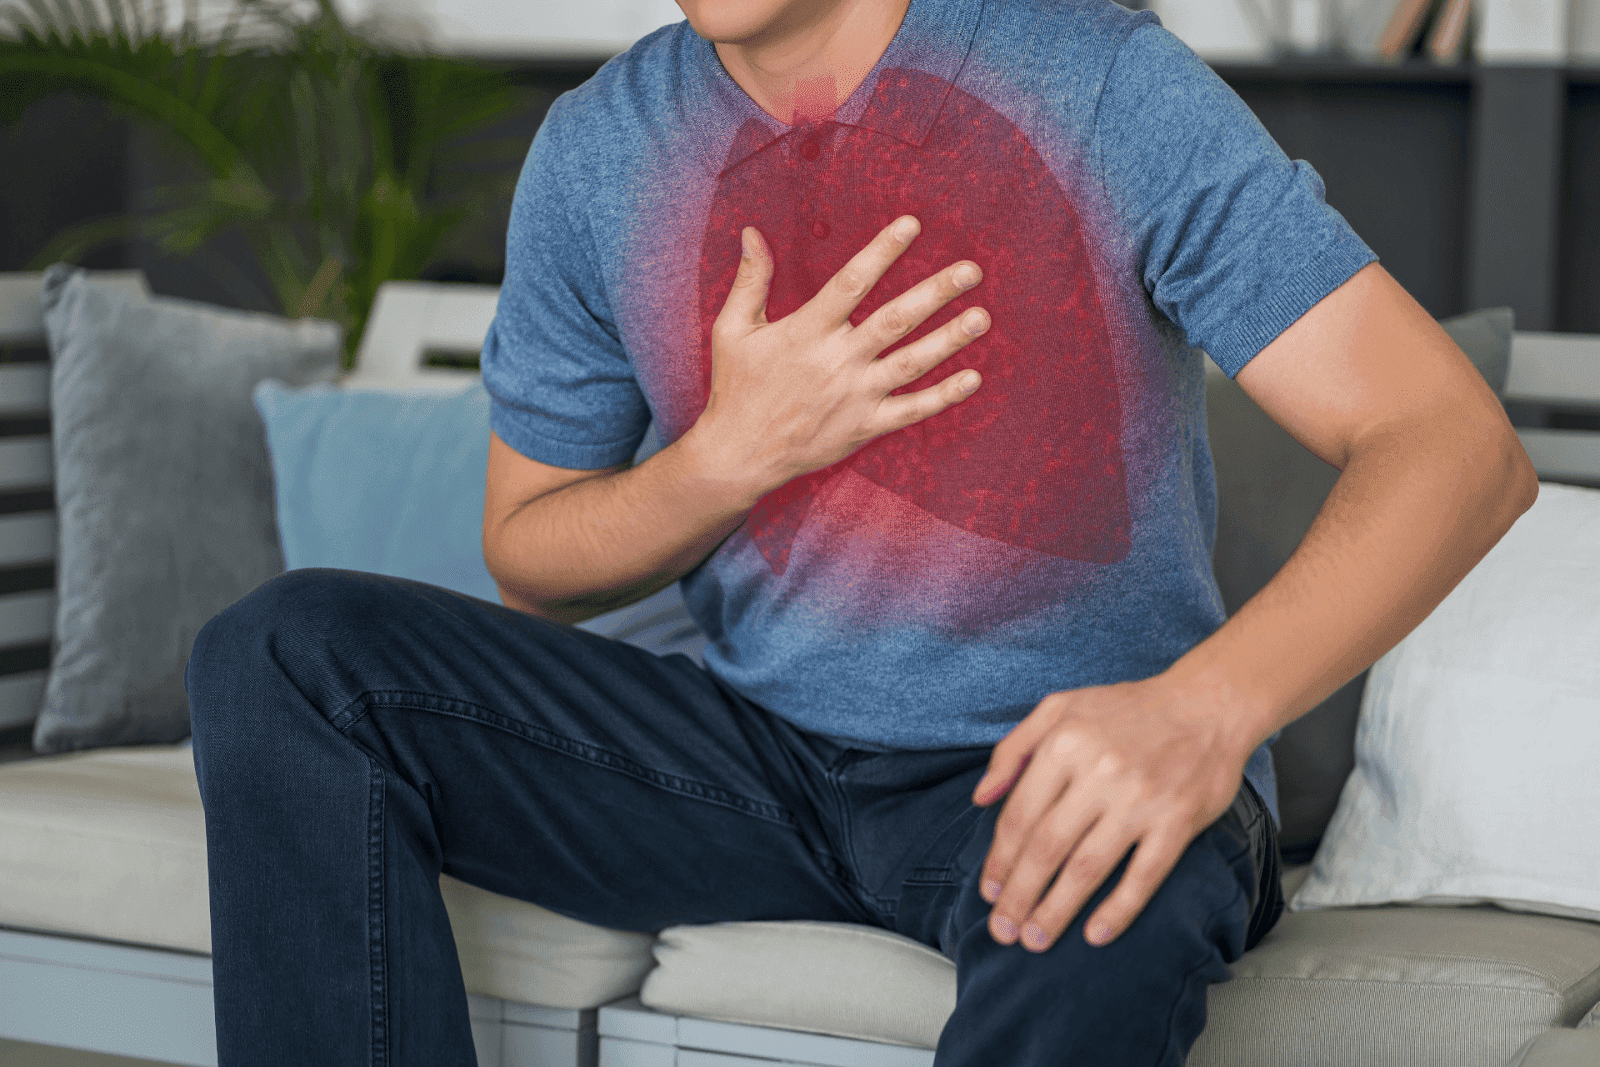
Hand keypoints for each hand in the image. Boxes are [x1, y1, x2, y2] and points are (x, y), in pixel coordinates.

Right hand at [692, 215, 989, 499]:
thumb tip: (751, 232)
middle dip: (935, 293)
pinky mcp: (864, 427)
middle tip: (971, 271)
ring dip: (950, 339)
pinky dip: (944, 396)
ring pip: (912, 363)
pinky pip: (911, 410)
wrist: (739, 455)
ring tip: (982, 317)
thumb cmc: (737, 388)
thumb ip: (750, 280)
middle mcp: (836, 361)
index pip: (852, 282)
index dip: (882, 251)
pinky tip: (973, 378)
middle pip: (895, 320)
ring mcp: (855, 396)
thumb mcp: (732, 330)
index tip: (912, 225)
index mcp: (807, 331)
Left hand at [971, 676, 1247, 951]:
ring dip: (1056, 911)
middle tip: (1003, 930)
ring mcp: (1140, 799)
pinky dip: (1118, 910)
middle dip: (1019, 896)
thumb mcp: (1059, 707)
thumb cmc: (1127, 709)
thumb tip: (980, 797)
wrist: (1207, 704)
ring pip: (1087, 867)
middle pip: (1046, 847)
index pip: (1020, 815)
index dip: (1000, 860)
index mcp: (1065, 742)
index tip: (988, 892)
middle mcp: (1100, 771)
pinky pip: (1143, 876)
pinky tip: (1095, 935)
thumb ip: (1012, 749)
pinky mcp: (1177, 822)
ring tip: (1035, 940)